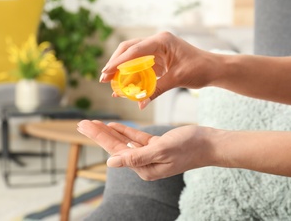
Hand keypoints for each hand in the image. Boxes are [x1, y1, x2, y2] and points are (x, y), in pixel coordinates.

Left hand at [77, 120, 215, 180]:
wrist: (210, 143)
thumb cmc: (189, 147)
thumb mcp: (161, 150)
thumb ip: (136, 157)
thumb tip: (111, 163)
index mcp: (144, 168)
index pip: (115, 150)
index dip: (98, 136)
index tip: (83, 126)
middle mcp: (144, 163)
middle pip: (116, 146)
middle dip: (98, 134)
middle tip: (81, 123)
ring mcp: (150, 154)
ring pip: (124, 141)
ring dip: (109, 131)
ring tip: (92, 123)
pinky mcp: (157, 145)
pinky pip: (136, 138)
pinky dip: (125, 131)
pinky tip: (114, 125)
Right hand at [99, 31, 214, 108]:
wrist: (214, 69)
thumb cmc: (200, 69)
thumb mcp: (177, 79)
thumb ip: (157, 90)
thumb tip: (139, 104)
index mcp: (162, 40)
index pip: (135, 50)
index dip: (118, 62)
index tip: (106, 72)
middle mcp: (157, 42)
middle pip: (129, 50)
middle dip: (115, 64)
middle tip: (104, 78)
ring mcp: (157, 49)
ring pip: (133, 57)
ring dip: (122, 70)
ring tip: (110, 84)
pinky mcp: (158, 59)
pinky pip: (141, 66)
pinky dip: (133, 75)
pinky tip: (125, 86)